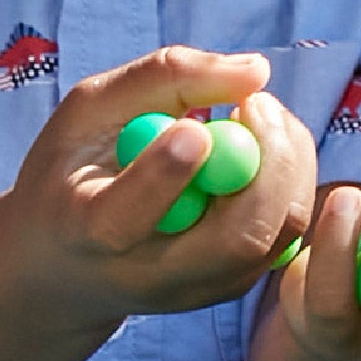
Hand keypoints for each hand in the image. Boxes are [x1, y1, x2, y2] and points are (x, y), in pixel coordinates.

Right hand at [0, 47, 318, 337]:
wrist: (70, 264)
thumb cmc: (75, 169)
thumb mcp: (91, 110)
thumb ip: (163, 78)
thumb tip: (257, 70)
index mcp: (87, 232)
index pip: (128, 218)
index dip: (166, 173)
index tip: (197, 127)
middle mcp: (149, 276)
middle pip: (236, 240)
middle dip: (267, 162)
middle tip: (256, 102)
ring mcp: (198, 290)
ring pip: (276, 234)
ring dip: (286, 162)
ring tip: (254, 117)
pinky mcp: (234, 287)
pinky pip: (288, 233)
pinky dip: (289, 179)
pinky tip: (258, 150)